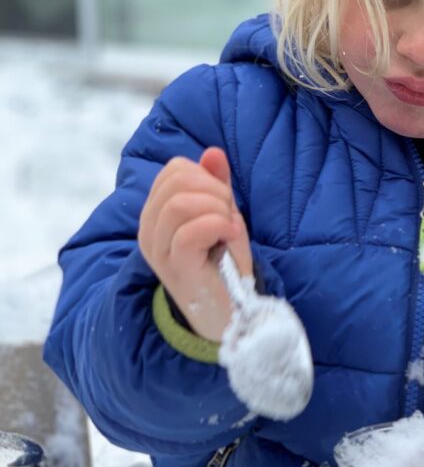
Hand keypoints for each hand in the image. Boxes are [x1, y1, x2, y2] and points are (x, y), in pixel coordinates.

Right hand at [138, 147, 252, 341]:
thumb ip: (216, 185)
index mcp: (156, 214)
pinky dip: (220, 226)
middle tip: (229, 218)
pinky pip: (191, 231)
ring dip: (218, 210)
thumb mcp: (223, 216)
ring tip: (229, 230)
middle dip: (216, 191)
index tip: (224, 205)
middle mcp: (148, 230)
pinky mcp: (175, 267)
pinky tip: (232, 238)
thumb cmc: (225, 265)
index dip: (208, 178)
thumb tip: (212, 152)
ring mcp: (158, 250)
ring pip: (181, 203)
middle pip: (178, 180)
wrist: (231, 313)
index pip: (175, 170)